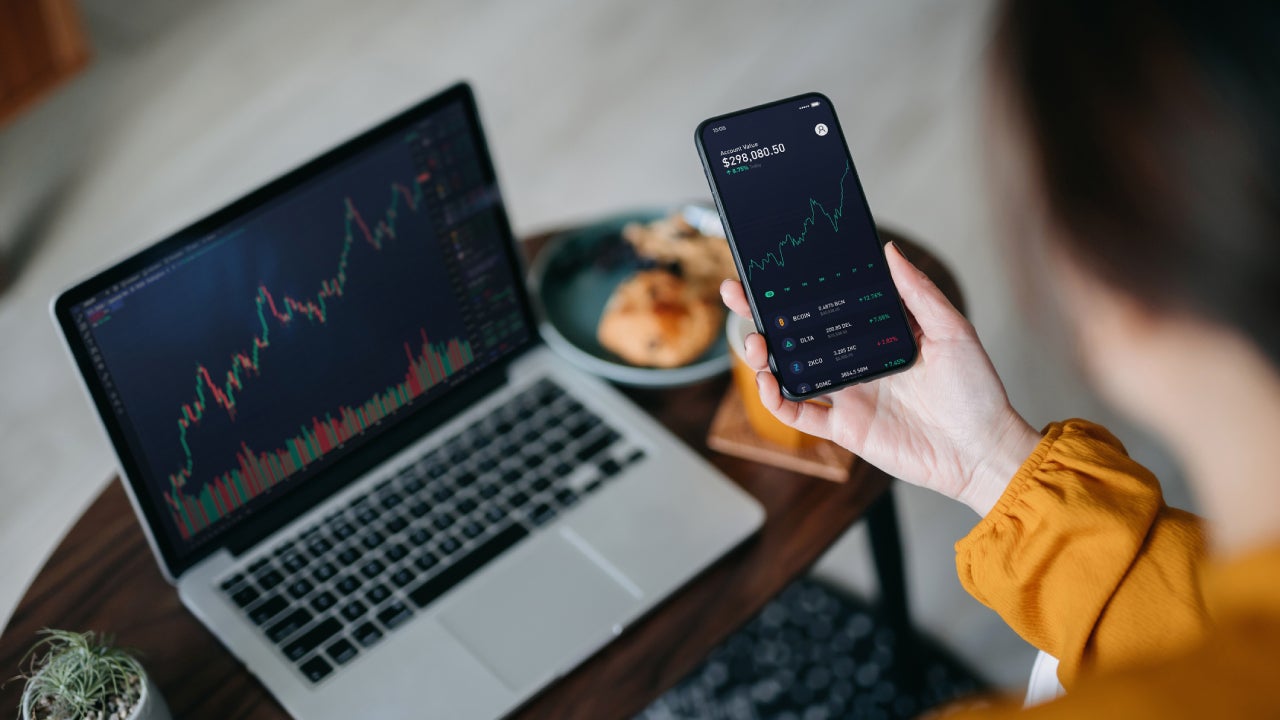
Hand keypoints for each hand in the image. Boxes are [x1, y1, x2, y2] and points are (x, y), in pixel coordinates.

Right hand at [720, 243, 1039, 515]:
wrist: (981, 451)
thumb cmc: (976, 391)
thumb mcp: (952, 331)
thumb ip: (919, 293)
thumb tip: (889, 252)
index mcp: (875, 334)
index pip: (827, 305)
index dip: (797, 289)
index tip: (772, 268)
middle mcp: (855, 361)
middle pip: (797, 334)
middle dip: (762, 314)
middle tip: (736, 294)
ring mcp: (847, 395)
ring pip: (790, 371)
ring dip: (763, 355)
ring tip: (753, 342)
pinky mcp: (844, 428)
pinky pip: (800, 414)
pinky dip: (777, 401)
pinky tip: (768, 383)